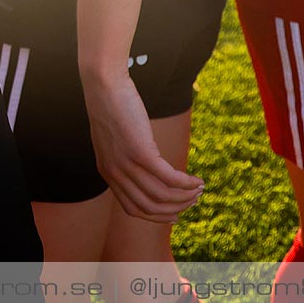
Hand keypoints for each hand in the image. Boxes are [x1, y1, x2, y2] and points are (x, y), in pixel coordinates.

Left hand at [83, 72, 203, 222]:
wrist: (104, 86)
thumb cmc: (111, 108)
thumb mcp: (113, 140)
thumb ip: (123, 158)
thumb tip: (144, 166)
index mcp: (108, 173)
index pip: (133, 209)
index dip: (156, 216)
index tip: (174, 215)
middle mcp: (115, 174)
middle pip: (150, 207)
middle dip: (175, 209)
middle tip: (193, 201)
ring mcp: (127, 165)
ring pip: (161, 196)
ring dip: (184, 197)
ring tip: (199, 190)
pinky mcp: (141, 153)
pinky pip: (169, 178)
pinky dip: (186, 183)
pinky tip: (196, 180)